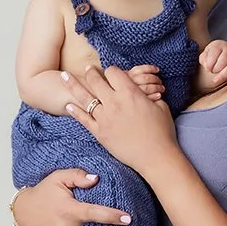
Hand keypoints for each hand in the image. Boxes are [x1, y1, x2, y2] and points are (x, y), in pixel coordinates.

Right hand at [10, 169, 130, 225]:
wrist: (22, 213)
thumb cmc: (42, 194)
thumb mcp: (58, 178)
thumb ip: (77, 176)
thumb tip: (96, 179)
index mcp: (68, 211)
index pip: (95, 214)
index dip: (113, 216)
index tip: (128, 219)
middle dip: (104, 224)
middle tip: (112, 218)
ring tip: (88, 221)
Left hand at [62, 66, 179, 176]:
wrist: (156, 157)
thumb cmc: (162, 132)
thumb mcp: (161, 107)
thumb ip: (148, 95)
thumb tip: (143, 92)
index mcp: (130, 93)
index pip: (114, 72)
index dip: (112, 70)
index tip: (112, 72)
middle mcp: (114, 103)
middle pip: (96, 81)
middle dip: (91, 72)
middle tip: (87, 68)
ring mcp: (104, 118)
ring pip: (84, 97)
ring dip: (73, 85)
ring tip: (64, 76)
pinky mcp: (100, 133)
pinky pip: (83, 119)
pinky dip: (75, 111)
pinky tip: (68, 105)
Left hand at [199, 39, 226, 89]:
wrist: (223, 52)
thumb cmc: (212, 55)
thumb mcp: (205, 54)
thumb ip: (203, 59)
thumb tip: (207, 66)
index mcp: (220, 45)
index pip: (215, 53)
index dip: (210, 63)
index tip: (207, 68)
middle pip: (224, 60)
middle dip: (216, 69)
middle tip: (212, 72)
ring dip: (223, 75)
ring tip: (215, 80)